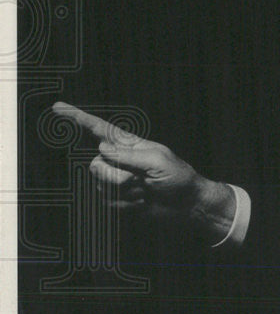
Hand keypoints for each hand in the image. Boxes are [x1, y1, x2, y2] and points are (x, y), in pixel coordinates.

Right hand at [51, 101, 235, 243]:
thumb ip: (128, 155)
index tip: (58, 108)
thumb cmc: (179, 179)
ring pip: (100, 185)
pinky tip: (141, 201)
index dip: (78, 118)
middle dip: (117, 176)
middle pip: (96, 165)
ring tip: (144, 190)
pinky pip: (107, 201)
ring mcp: (116, 179)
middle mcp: (119, 160)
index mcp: (130, 145)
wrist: (187, 205)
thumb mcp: (158, 161)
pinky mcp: (116, 198)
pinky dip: (127, 204)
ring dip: (126, 191)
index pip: (99, 129)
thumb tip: (101, 148)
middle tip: (141, 180)